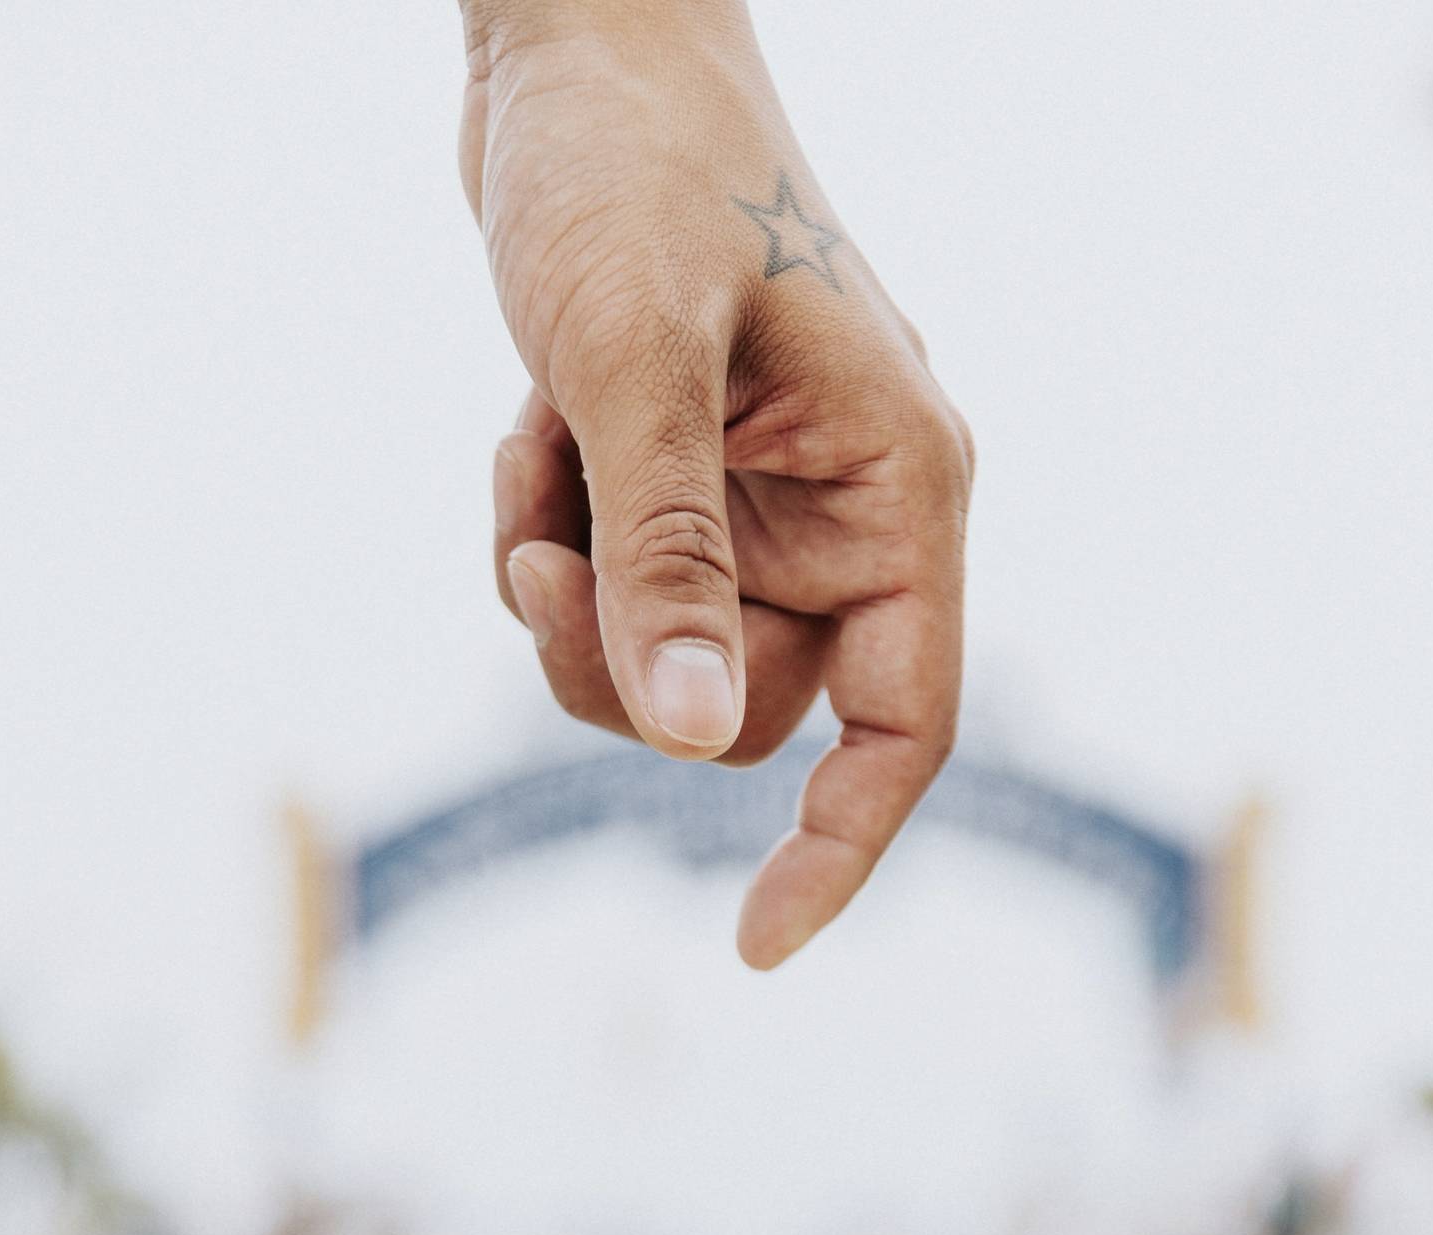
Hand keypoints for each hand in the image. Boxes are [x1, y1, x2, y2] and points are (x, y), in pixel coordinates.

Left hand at [458, 0, 972, 967]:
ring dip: (571, 599)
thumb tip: (691, 746)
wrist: (576, 41)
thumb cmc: (629, 167)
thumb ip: (665, 560)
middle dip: (623, 665)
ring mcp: (766, 499)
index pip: (904, 727)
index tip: (752, 946)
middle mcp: (849, 509)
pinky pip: (616, 592)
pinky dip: (552, 536)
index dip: (838, 849)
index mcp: (899, 486)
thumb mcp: (633, 367)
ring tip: (529, 467)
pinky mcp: (689, 480)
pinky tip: (528, 429)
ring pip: (668, 663)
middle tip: (540, 560)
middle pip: (748, 709)